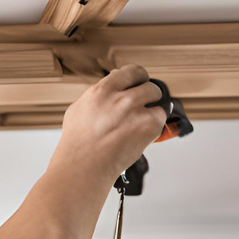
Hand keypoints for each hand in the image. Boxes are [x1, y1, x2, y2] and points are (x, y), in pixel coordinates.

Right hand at [56, 65, 167, 183]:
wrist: (84, 166)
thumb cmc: (78, 142)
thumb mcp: (78, 109)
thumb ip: (97, 95)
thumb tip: (112, 82)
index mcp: (101, 91)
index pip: (130, 72)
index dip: (137, 77)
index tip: (139, 82)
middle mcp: (119, 98)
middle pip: (147, 84)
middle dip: (147, 93)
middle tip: (145, 103)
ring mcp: (135, 111)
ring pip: (157, 96)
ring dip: (153, 106)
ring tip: (142, 119)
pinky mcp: (148, 125)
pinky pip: (161, 116)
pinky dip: (155, 124)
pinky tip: (142, 133)